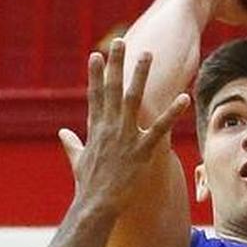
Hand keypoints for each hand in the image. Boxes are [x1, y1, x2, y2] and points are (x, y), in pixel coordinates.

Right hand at [59, 39, 190, 213]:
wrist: (96, 205)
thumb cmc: (88, 184)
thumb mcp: (77, 159)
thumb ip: (71, 143)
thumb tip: (63, 133)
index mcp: (96, 128)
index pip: (95, 94)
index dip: (96, 74)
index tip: (96, 55)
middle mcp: (110, 127)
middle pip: (113, 88)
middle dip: (117, 64)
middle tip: (121, 42)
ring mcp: (126, 137)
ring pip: (135, 99)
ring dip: (141, 75)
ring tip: (148, 55)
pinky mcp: (141, 150)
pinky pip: (160, 128)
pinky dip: (172, 113)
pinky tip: (183, 97)